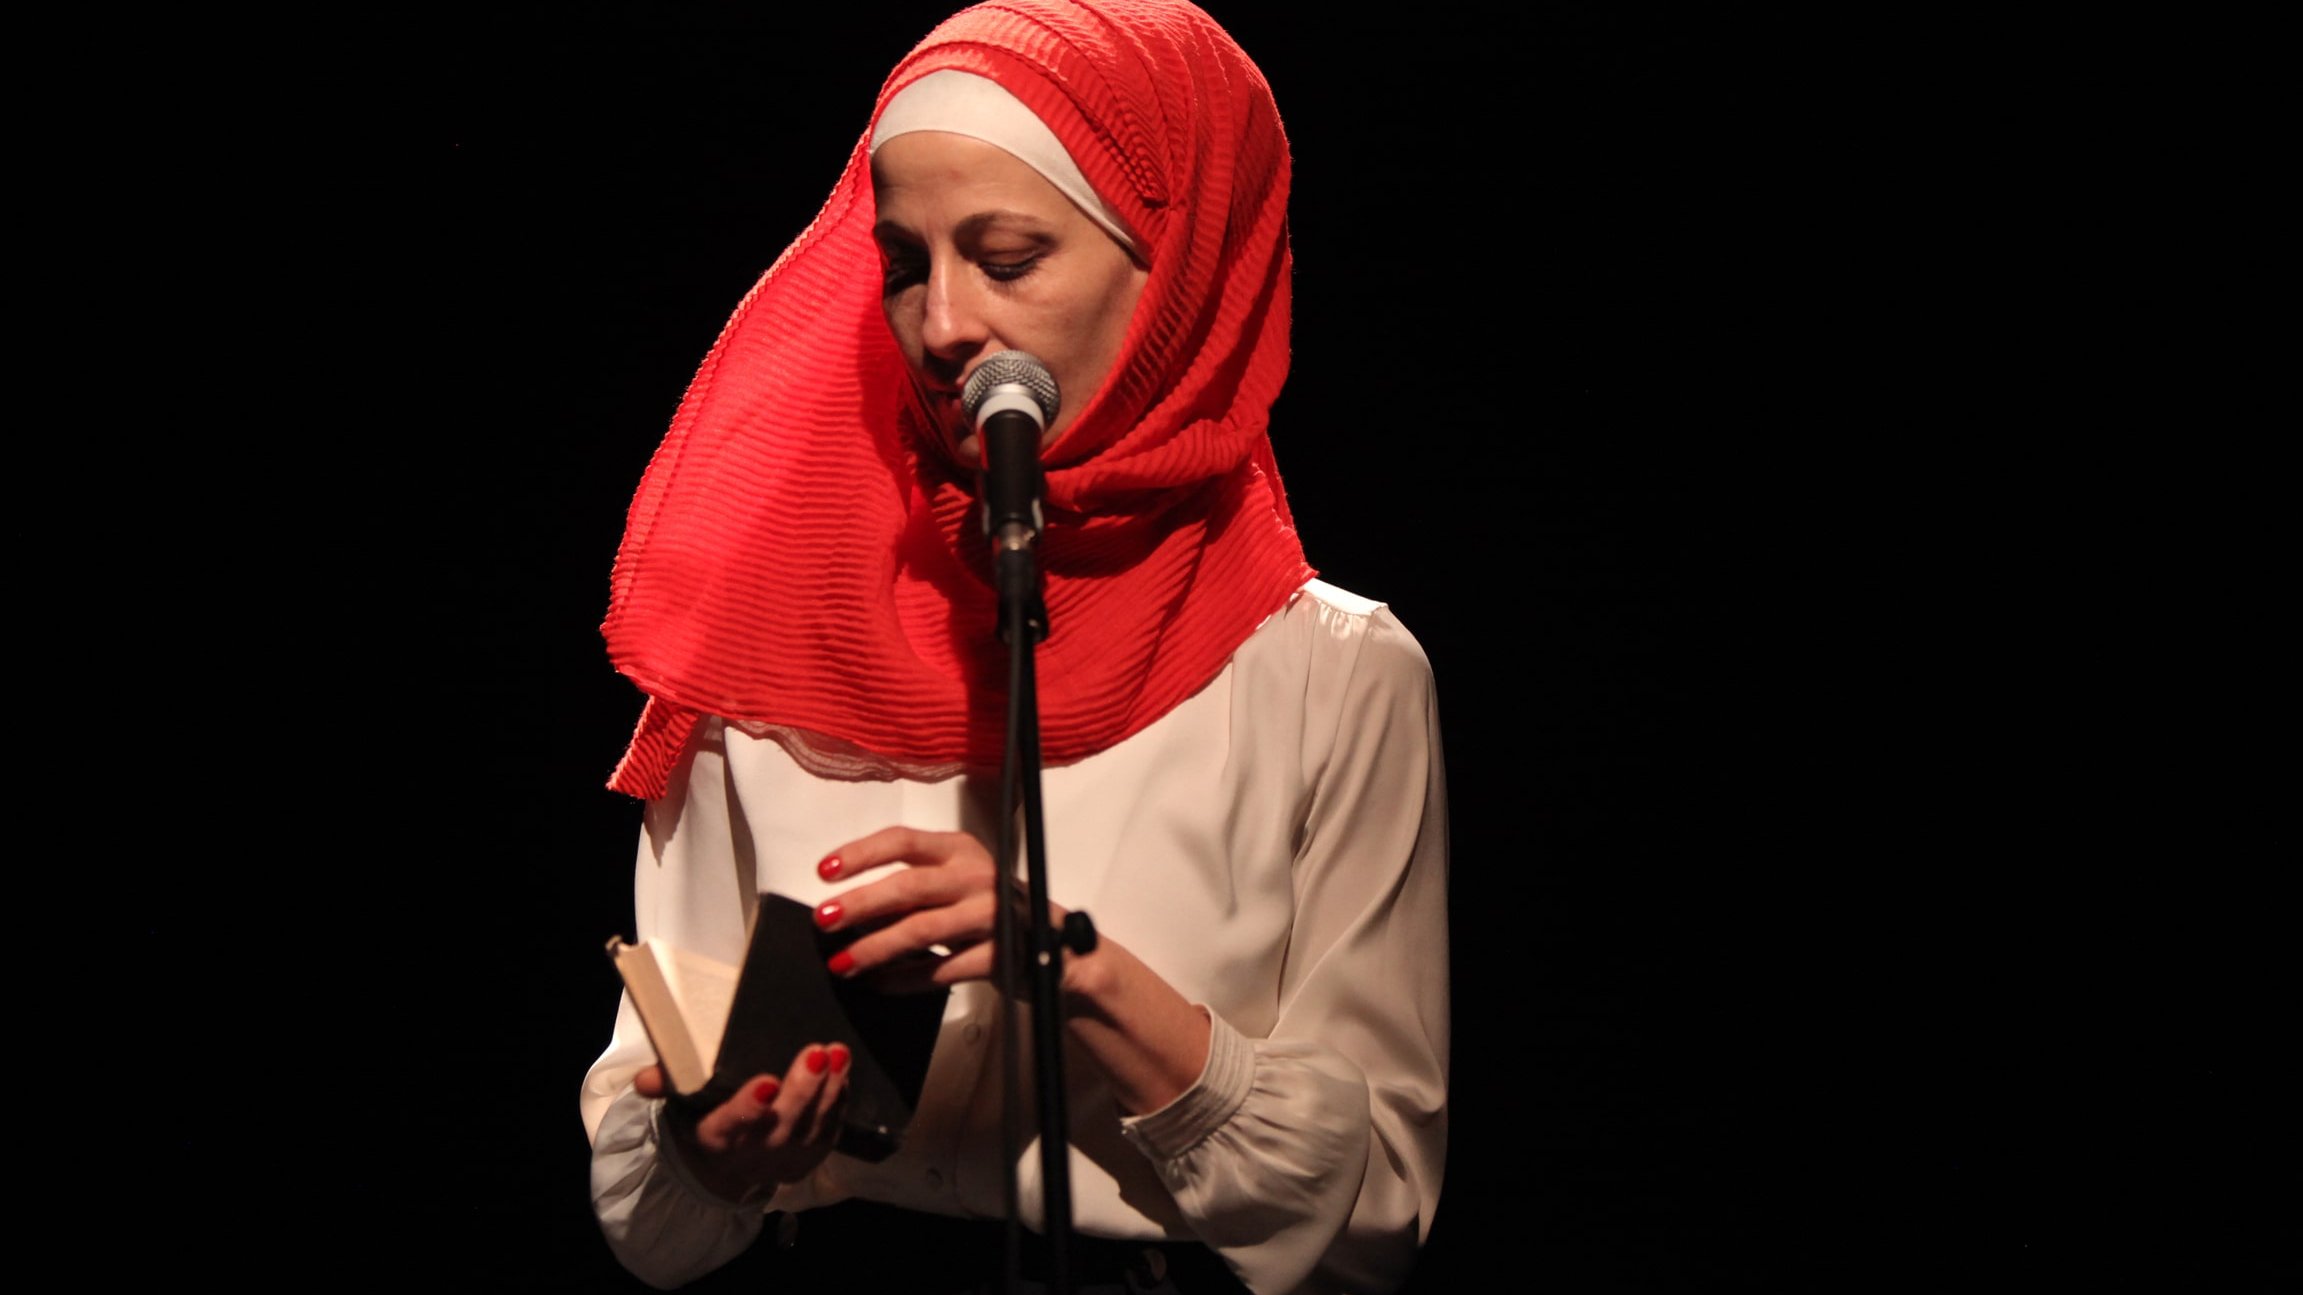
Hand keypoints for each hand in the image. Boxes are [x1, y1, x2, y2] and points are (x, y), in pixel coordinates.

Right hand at [635, 1042, 851, 1201]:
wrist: (724, 1165)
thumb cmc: (703, 1116)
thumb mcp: (680, 1103)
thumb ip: (667, 1084)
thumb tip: (646, 1080)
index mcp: (715, 1139)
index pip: (730, 1127)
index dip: (749, 1108)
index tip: (767, 1082)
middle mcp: (753, 1155)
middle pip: (780, 1127)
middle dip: (801, 1091)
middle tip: (816, 1052)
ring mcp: (785, 1160)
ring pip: (811, 1130)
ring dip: (828, 1093)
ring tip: (839, 1054)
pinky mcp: (810, 1158)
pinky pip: (829, 1134)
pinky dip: (839, 1105)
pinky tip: (845, 1074)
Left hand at [814, 826, 1033, 990]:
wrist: (1057, 950)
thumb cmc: (992, 912)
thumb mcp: (956, 886)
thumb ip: (912, 890)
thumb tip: (849, 906)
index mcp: (960, 850)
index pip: (903, 841)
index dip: (860, 854)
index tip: (824, 872)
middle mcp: (977, 876)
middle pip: (908, 885)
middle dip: (859, 903)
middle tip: (822, 920)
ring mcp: (992, 915)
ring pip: (920, 930)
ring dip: (874, 948)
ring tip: (842, 962)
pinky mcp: (999, 956)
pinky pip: (939, 970)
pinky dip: (903, 980)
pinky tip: (879, 984)